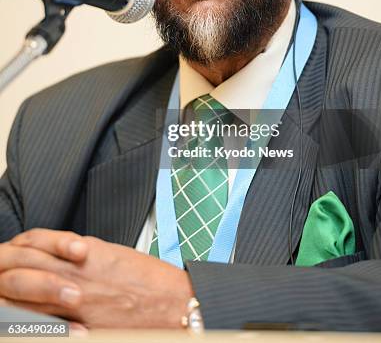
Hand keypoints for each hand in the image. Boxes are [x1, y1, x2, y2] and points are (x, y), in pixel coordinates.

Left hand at [0, 229, 193, 328]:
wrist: (173, 303)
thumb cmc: (148, 279)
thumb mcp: (112, 255)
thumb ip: (83, 255)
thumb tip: (62, 258)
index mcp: (84, 251)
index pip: (36, 242)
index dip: (17, 247)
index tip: (9, 252)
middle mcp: (75, 274)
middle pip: (23, 268)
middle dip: (3, 272)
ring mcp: (76, 303)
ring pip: (25, 299)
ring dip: (6, 299)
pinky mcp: (82, 328)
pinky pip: (45, 326)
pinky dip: (26, 325)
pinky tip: (16, 326)